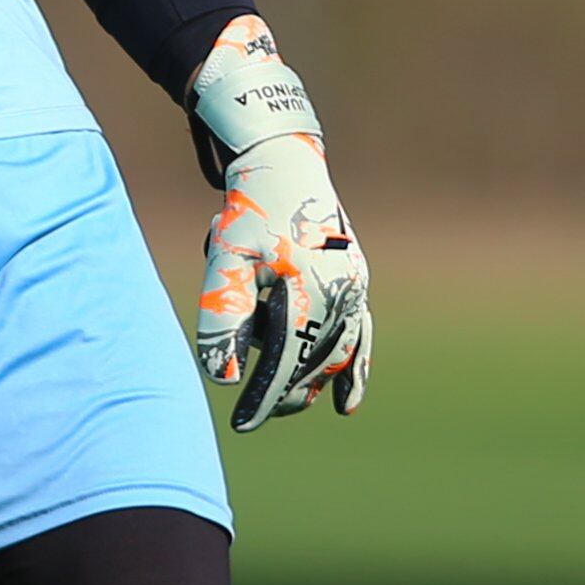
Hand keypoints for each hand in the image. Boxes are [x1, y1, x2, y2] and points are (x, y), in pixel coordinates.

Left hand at [186, 16, 371, 430]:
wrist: (283, 161)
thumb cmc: (249, 209)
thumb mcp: (226, 259)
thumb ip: (223, 316)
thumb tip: (222, 378)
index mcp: (310, 291)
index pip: (286, 362)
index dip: (264, 397)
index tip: (241, 424)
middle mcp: (342, 293)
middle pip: (317, 362)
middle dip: (289, 392)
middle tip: (259, 412)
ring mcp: (355, 286)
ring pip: (342, 351)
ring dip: (321, 382)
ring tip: (306, 407)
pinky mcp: (356, 279)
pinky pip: (361, 334)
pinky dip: (355, 366)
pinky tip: (346, 404)